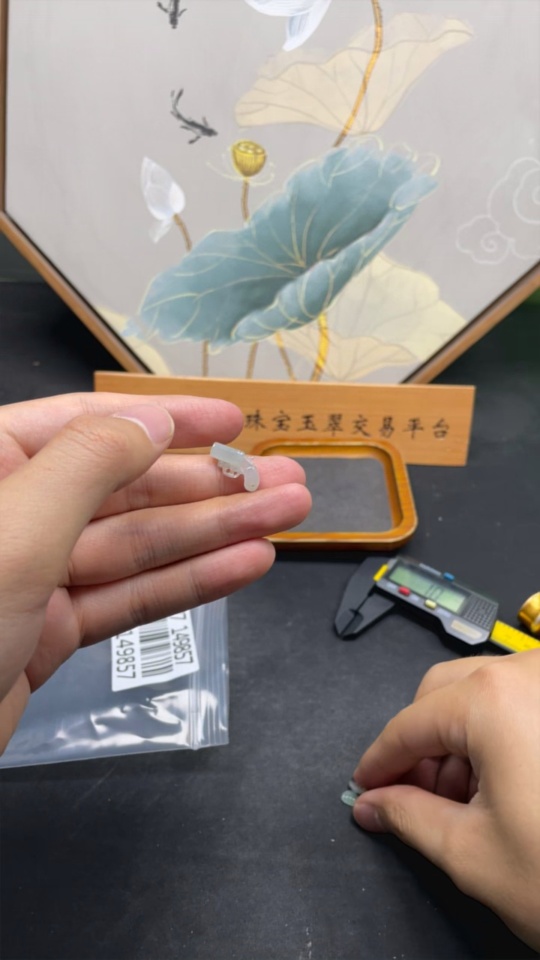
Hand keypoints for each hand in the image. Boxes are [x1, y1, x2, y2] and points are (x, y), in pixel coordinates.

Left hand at [0, 392, 310, 751]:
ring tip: (286, 519)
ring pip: (137, 547)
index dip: (169, 419)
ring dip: (215, 534)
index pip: (90, 424)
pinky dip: (186, 584)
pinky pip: (127, 600)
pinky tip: (240, 567)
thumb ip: (86, 466)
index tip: (233, 420)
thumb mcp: (12, 530)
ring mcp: (29, 577)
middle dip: (211, 486)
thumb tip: (151, 418)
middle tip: (286, 483)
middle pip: (126, 489)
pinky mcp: (46, 634)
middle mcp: (11, 515)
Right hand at [352, 652, 539, 950]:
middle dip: (421, 744)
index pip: (410, 723)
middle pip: (444, 693)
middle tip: (409, 794)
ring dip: (460, 738)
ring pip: (485, 692)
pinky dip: (499, 733)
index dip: (379, 760)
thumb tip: (375, 803)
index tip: (366, 785)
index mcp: (494, 701)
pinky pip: (523, 701)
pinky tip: (502, 783)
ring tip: (462, 799)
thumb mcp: (472, 853)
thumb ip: (407, 816)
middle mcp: (531, 675)